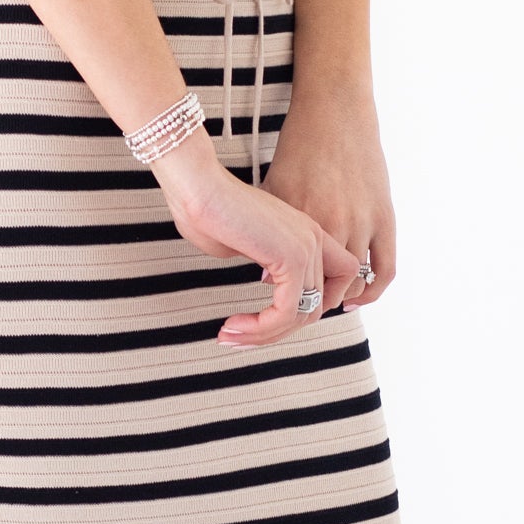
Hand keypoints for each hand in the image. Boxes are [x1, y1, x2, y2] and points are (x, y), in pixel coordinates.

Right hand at [151, 130, 358, 346]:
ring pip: (301, 316)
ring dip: (263, 335)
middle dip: (276, 331)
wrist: (196, 187)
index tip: (264, 321)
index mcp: (306, 233)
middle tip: (239, 337)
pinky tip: (234, 327)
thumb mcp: (243, 247)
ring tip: (230, 337)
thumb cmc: (207, 210)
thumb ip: (262, 267)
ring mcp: (306, 248)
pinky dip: (260, 329)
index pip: (327, 287)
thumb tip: (265, 289)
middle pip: (315, 307)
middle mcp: (313, 240)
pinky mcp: (291, 259)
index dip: (300, 311)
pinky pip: (285, 312)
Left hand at [261, 88, 396, 313]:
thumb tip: (266, 280)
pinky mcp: (385, 217)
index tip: (279, 305)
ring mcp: (363, 223)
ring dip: (339, 298)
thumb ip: (269, 231)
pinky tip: (355, 296)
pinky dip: (371, 289)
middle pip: (324, 290)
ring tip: (324, 299)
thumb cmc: (298, 148)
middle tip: (301, 308)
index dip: (286, 301)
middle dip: (310, 305)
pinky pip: (384, 269)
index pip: (294, 281)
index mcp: (302, 221)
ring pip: (354, 283)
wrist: (335, 111)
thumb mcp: (273, 189)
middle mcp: (334, 226)